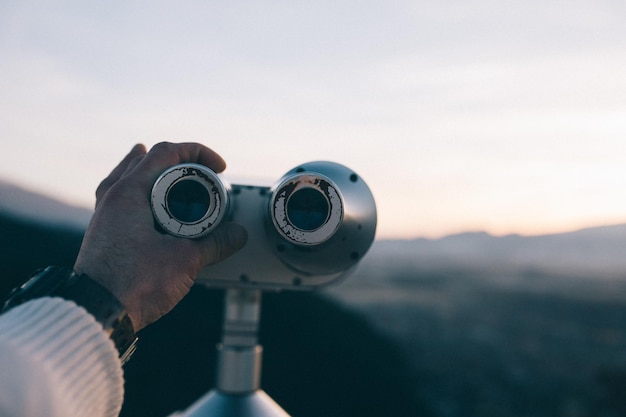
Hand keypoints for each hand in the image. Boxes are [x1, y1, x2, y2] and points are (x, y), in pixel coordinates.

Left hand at [74, 142, 246, 330]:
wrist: (97, 314)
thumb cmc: (132, 285)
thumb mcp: (185, 260)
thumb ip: (215, 243)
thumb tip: (237, 234)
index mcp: (130, 193)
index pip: (166, 152)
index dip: (197, 152)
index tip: (218, 167)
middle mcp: (113, 197)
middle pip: (147, 160)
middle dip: (179, 160)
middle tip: (202, 174)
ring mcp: (105, 213)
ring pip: (130, 176)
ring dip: (156, 171)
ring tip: (172, 171)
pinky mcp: (104, 231)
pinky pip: (122, 196)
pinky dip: (140, 190)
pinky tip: (147, 200)